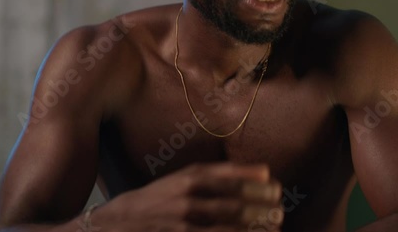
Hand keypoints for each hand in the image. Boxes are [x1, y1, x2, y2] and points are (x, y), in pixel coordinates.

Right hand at [92, 163, 283, 231]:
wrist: (117, 222)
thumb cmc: (157, 198)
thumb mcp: (182, 178)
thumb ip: (217, 174)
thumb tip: (260, 171)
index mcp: (188, 178)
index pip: (230, 179)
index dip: (256, 183)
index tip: (275, 185)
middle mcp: (186, 199)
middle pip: (232, 205)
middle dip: (260, 209)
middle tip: (279, 211)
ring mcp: (182, 224)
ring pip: (226, 227)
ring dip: (253, 228)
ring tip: (273, 227)